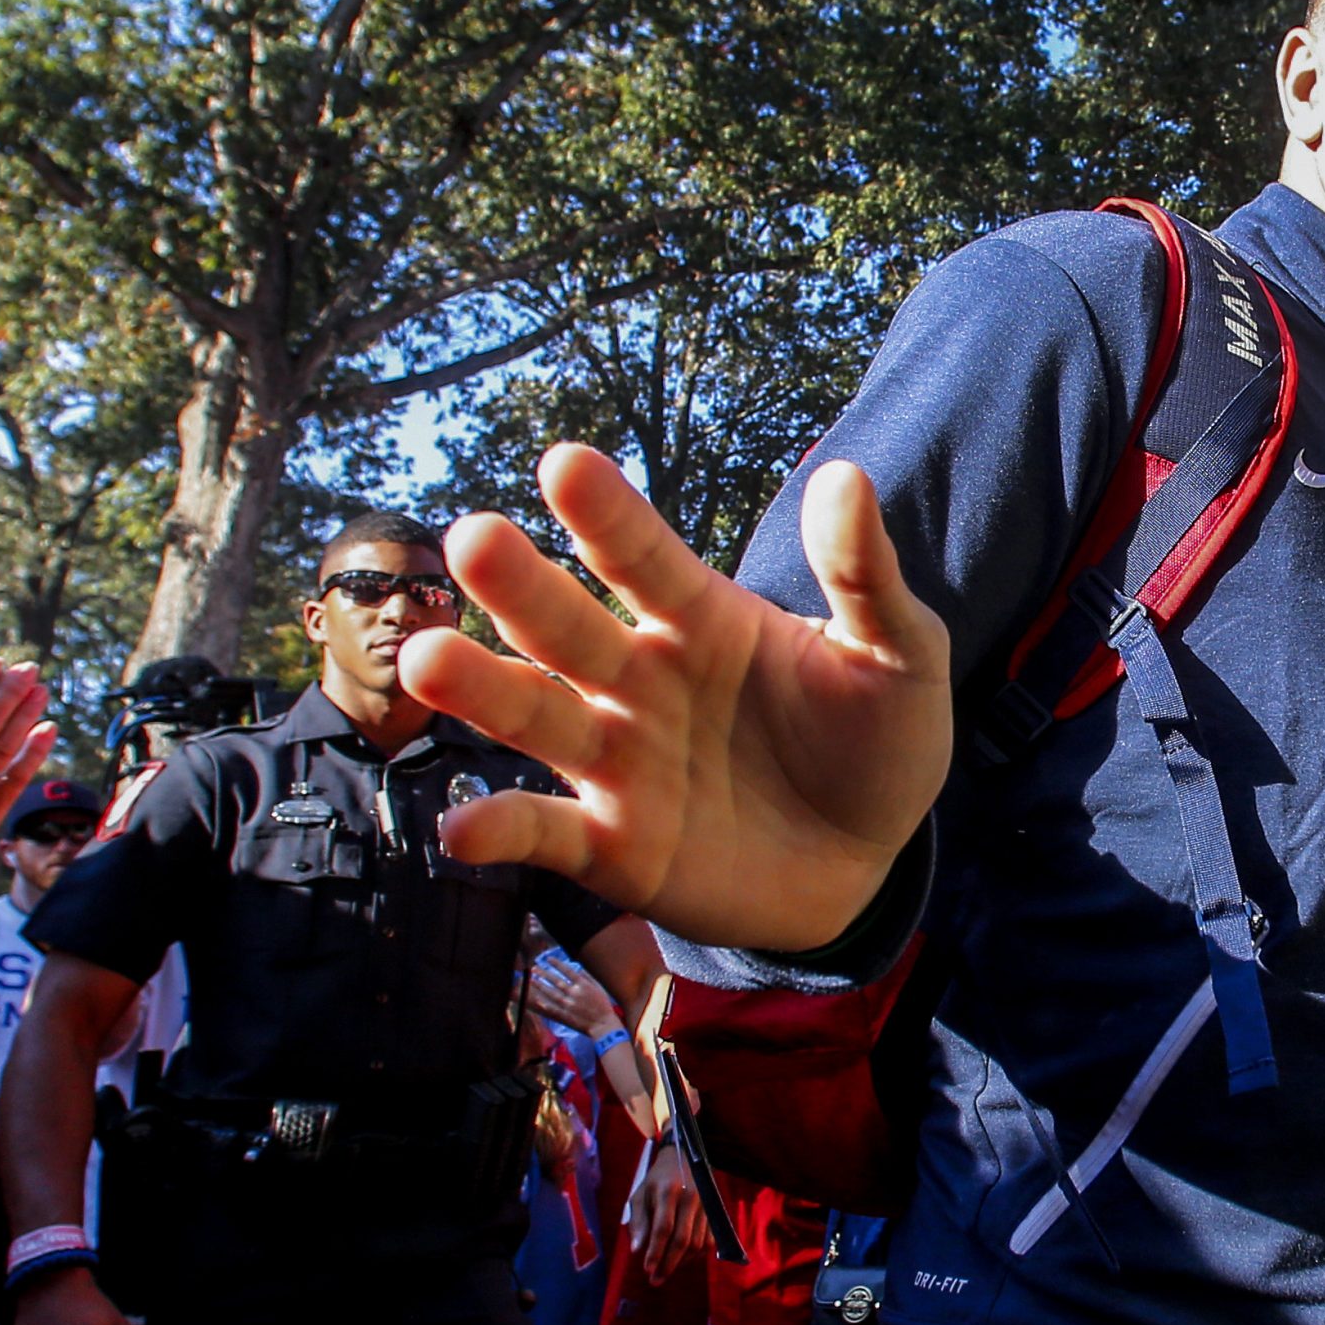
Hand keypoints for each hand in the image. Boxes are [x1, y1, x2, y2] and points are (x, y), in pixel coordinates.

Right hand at [398, 447, 951, 949]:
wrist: (870, 862)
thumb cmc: (877, 742)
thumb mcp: (898, 656)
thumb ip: (865, 578)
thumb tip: (845, 475)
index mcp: (701, 619)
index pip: (644, 558)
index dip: (608, 515)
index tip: (566, 463)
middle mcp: (639, 680)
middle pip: (568, 627)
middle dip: (520, 587)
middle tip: (475, 538)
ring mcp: (618, 763)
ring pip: (536, 717)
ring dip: (481, 690)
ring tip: (425, 659)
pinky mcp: (614, 847)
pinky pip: (547, 835)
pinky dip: (502, 830)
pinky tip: (461, 828)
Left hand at [527, 951, 620, 1035]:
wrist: (603, 1024)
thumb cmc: (603, 1005)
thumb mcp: (599, 988)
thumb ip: (588, 978)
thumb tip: (578, 969)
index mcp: (583, 985)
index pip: (567, 971)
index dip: (557, 964)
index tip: (548, 959)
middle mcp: (574, 993)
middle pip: (556, 981)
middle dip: (544, 973)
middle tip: (534, 968)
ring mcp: (568, 1004)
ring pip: (551, 993)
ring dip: (541, 986)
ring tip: (532, 980)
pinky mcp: (566, 1015)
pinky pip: (553, 1008)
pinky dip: (545, 1004)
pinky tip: (537, 999)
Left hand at [628, 1136, 708, 1281]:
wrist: (685, 1157)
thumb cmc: (657, 1179)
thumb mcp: (640, 1194)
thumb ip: (639, 1221)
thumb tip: (636, 1250)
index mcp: (668, 1192)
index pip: (663, 1229)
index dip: (655, 1252)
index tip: (647, 1270)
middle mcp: (690, 1198)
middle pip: (682, 1240)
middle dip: (668, 1264)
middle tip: (655, 1281)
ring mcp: (705, 1205)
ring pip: (697, 1243)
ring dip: (681, 1262)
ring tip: (665, 1271)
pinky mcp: (714, 1211)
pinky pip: (709, 1240)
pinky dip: (696, 1255)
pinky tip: (683, 1260)